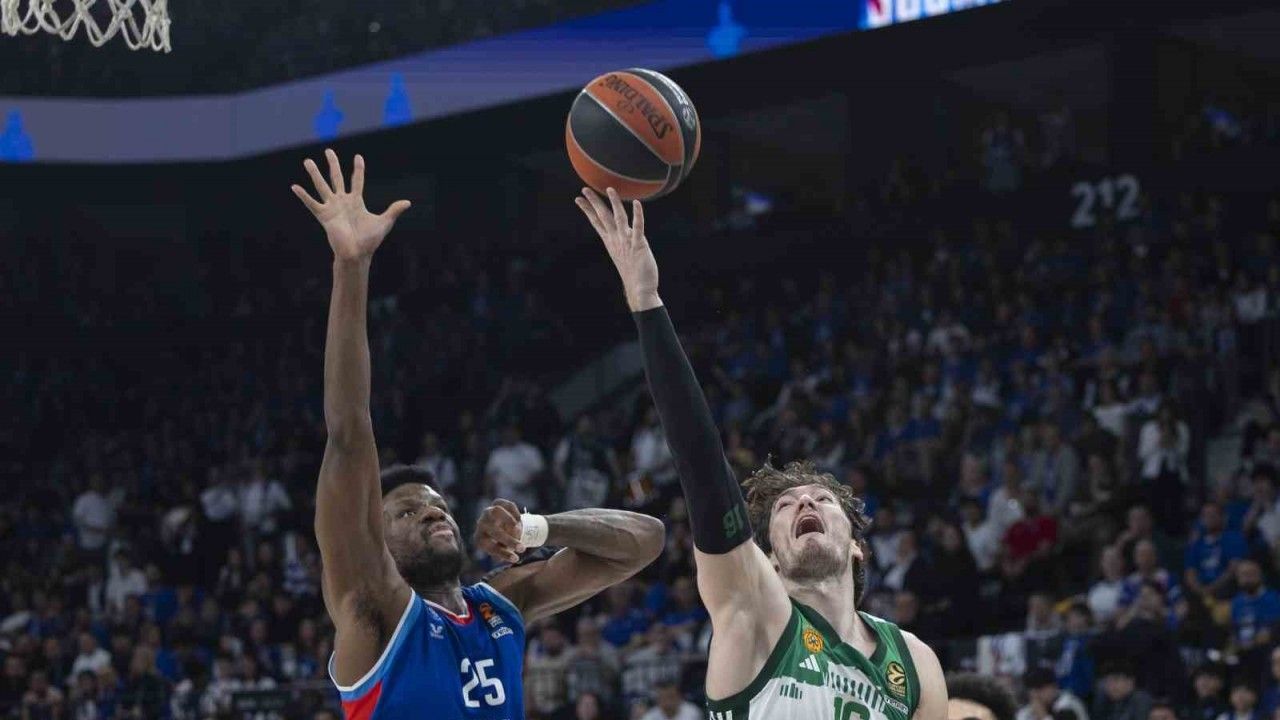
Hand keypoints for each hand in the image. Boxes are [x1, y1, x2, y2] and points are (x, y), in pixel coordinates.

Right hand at [292, 149, 410, 260]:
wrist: (357, 253)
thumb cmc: (370, 241)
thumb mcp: (384, 222)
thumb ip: (393, 210)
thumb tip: (408, 203)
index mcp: (356, 201)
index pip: (357, 181)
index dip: (358, 169)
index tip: (358, 157)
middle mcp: (342, 201)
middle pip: (336, 178)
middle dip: (333, 164)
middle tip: (328, 150)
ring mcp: (332, 207)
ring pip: (322, 186)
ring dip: (315, 174)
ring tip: (307, 161)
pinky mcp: (324, 216)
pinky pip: (312, 204)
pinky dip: (303, 196)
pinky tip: (295, 187)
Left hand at [474, 499, 523, 564]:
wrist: (499, 525)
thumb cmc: (499, 541)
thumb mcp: (500, 550)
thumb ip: (506, 553)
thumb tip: (514, 558)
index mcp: (480, 538)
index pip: (489, 547)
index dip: (503, 553)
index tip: (516, 559)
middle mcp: (482, 524)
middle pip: (494, 530)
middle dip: (509, 540)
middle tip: (522, 548)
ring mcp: (488, 512)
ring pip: (496, 511)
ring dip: (509, 520)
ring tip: (519, 530)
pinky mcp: (497, 503)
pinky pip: (506, 504)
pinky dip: (514, 512)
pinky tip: (520, 521)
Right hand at [575, 187, 660, 310]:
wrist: (639, 289)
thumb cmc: (632, 272)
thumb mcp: (622, 254)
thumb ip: (620, 241)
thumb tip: (621, 232)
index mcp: (610, 241)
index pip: (596, 222)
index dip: (587, 209)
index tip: (578, 199)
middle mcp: (616, 240)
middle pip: (603, 217)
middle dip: (594, 202)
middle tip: (584, 189)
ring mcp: (626, 241)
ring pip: (619, 218)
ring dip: (614, 203)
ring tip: (610, 189)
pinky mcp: (639, 245)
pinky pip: (638, 227)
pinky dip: (638, 215)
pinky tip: (637, 203)